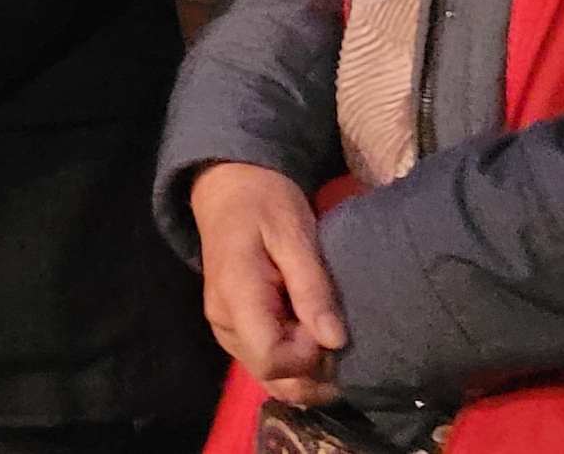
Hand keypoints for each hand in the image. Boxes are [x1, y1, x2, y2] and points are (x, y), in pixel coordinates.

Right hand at [191, 161, 347, 405]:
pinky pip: (265, 363)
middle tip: (339, 340)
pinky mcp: (236, 329)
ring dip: (305, 373)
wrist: (229, 186)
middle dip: (312, 372)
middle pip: (270, 375)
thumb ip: (311, 286)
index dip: (307, 356)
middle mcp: (224, 322)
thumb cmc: (264, 202)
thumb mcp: (294, 233)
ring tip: (331, 342)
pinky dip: (294, 365)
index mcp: (235, 295)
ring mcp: (227, 329)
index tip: (331, 330)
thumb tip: (335, 340)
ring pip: (268, 377)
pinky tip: (316, 344)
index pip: (270, 357)